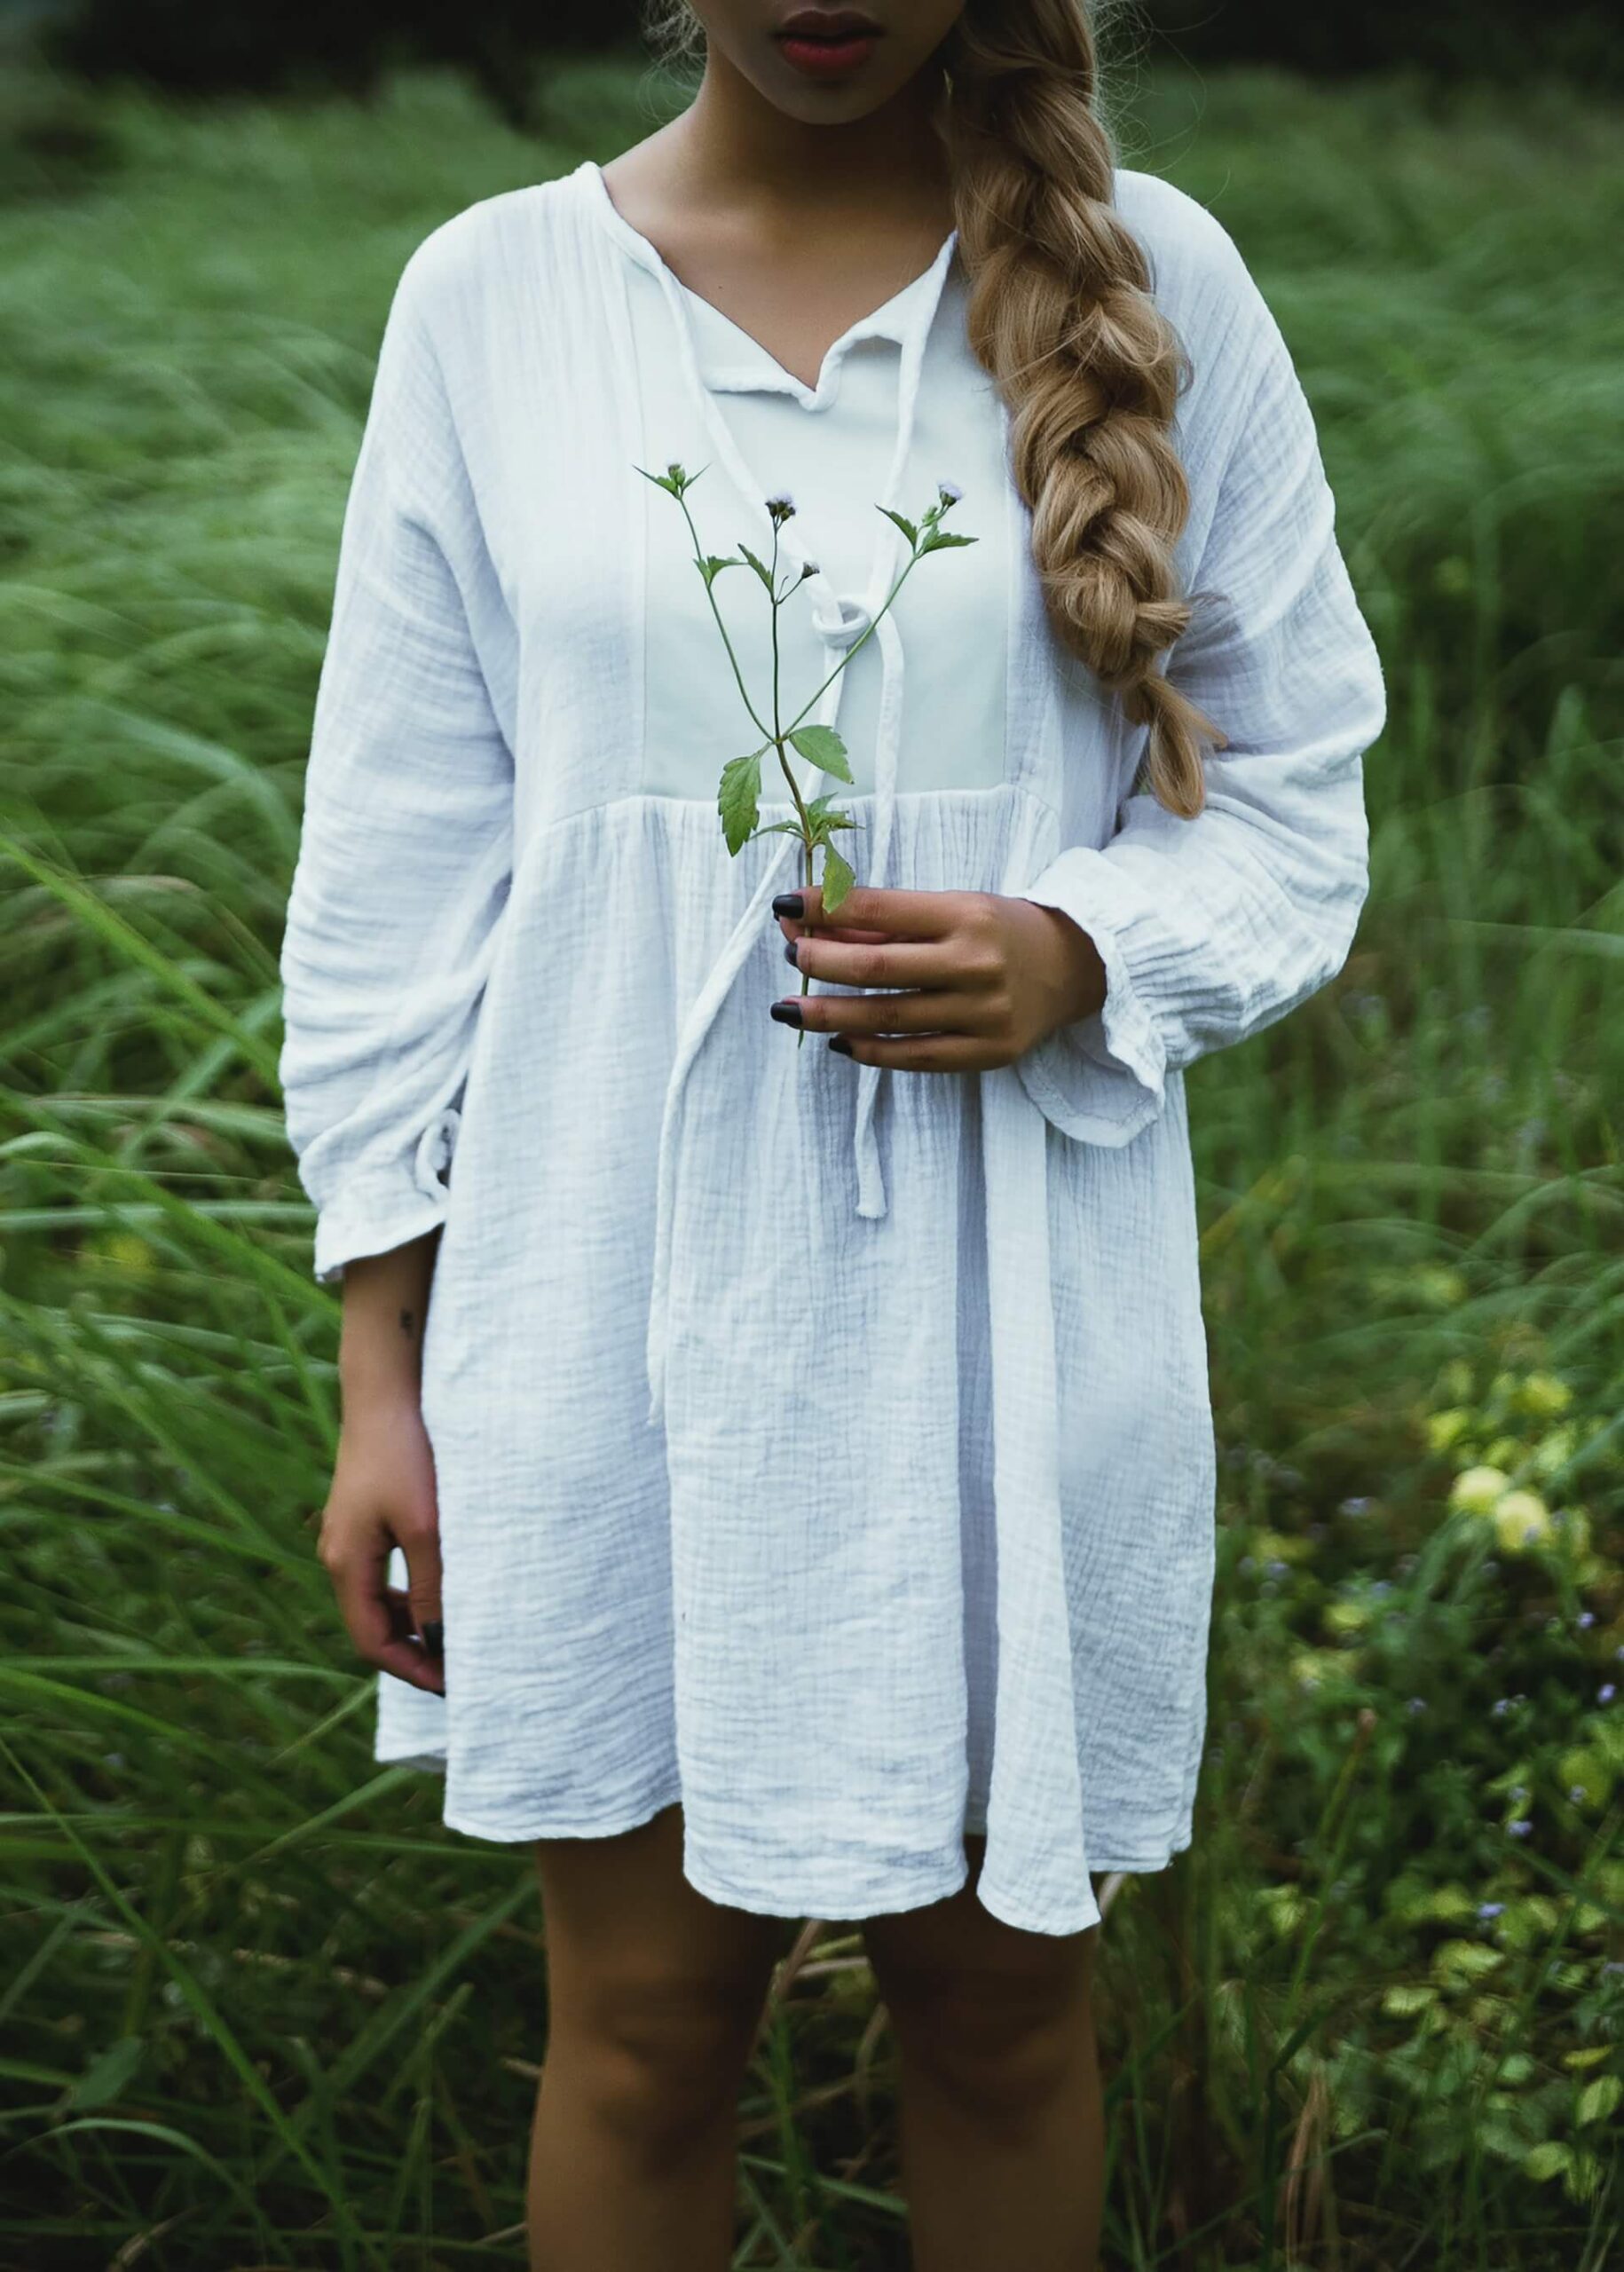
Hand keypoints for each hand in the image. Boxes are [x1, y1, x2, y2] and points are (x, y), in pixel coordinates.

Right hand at [316, 1393, 445, 1695]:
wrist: (388, 1391)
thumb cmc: (407, 1455)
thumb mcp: (426, 1528)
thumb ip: (431, 1589)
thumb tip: (441, 1643)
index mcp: (346, 1564)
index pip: (372, 1642)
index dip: (412, 1669)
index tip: (454, 1685)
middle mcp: (339, 1554)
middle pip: (372, 1625)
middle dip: (413, 1651)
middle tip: (461, 1666)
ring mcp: (349, 1535)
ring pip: (378, 1599)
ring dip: (413, 1622)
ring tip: (456, 1635)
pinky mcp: (365, 1516)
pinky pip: (384, 1572)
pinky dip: (409, 1592)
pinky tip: (440, 1590)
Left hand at [772, 883, 1106, 1071]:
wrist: (1073, 966)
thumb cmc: (999, 930)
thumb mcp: (951, 908)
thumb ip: (884, 922)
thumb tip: (807, 922)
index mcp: (965, 915)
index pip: (877, 910)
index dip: (823, 907)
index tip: (785, 905)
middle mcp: (975, 964)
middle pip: (875, 969)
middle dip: (818, 962)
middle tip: (789, 957)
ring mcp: (983, 1014)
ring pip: (885, 1019)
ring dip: (827, 1014)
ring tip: (788, 1009)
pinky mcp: (988, 1053)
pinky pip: (913, 1057)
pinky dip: (867, 1050)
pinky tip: (837, 1041)